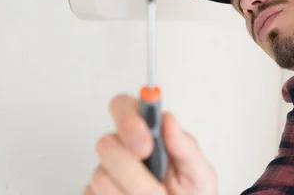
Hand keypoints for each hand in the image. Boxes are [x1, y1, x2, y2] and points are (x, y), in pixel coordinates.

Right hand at [85, 94, 216, 194]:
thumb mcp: (199, 174)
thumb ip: (186, 147)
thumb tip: (168, 119)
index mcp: (147, 133)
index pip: (123, 107)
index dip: (128, 120)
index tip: (146, 143)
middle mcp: (122, 149)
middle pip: (106, 144)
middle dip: (131, 169)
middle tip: (156, 189)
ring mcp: (106, 173)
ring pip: (101, 178)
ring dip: (133, 193)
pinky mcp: (93, 194)